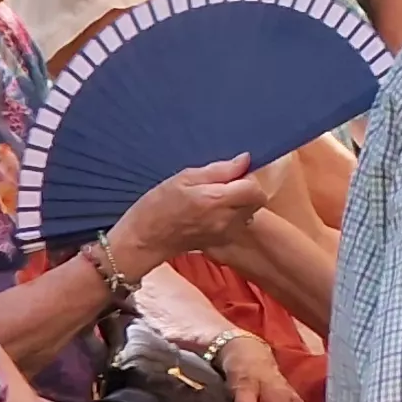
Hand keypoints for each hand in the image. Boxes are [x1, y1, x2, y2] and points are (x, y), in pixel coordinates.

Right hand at [108, 156, 270, 268]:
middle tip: (223, 186)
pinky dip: (232, 216)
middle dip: (247, 190)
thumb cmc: (158, 206)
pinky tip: (212, 213)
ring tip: (215, 200)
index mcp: (216, 200)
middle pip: (256, 201)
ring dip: (240, 203)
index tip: (231, 175)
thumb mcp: (184, 178)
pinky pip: (238, 224)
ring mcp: (225, 233)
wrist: (145, 239)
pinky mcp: (222, 241)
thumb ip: (219, 170)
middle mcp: (226, 219)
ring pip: (250, 213)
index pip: (255, 188)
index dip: (247, 178)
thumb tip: (245, 160)